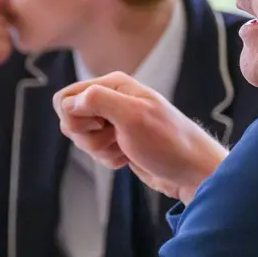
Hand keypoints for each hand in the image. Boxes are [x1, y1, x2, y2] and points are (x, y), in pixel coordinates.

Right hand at [55, 72, 226, 203]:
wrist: (191, 172)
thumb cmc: (168, 142)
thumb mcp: (133, 116)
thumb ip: (98, 100)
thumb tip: (70, 101)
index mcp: (113, 85)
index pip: (66, 98)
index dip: (76, 117)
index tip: (101, 124)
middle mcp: (111, 99)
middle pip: (70, 119)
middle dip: (88, 136)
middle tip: (115, 137)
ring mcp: (114, 121)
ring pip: (81, 138)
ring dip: (100, 149)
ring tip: (125, 147)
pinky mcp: (117, 141)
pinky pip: (95, 151)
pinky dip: (108, 158)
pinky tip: (128, 157)